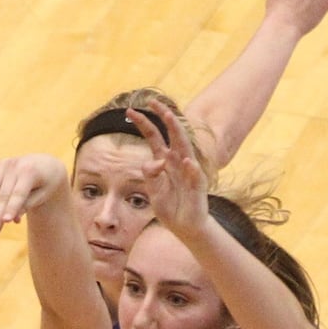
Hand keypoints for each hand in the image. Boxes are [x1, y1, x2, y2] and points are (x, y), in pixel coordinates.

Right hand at [0, 154, 69, 235]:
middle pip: (3, 195)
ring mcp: (2, 166)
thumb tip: (12, 220)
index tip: (6, 222)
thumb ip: (28, 204)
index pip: (19, 194)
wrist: (44, 163)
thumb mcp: (44, 193)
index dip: (13, 208)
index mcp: (29, 172)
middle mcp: (13, 168)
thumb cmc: (45, 183)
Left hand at [127, 102, 209, 239]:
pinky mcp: (198, 187)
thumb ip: (150, 175)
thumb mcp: (153, 191)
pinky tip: (186, 161)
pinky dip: (191, 168)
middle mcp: (177, 161)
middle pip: (172, 134)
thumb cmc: (169, 207)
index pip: (154, 136)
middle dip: (163, 117)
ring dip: (178, 132)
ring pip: (185, 147)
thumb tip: (154, 162)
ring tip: (170, 117)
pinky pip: (195, 175)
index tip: (129, 111)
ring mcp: (189, 172)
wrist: (184, 227)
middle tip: (153, 102)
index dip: (143, 123)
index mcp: (164, 160)